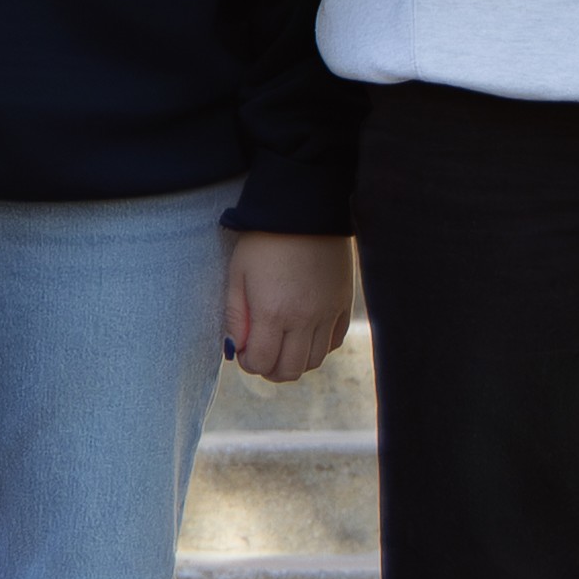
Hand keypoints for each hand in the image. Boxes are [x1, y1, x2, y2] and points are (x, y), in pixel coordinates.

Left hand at [224, 229, 355, 383]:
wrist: (304, 208)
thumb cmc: (263, 240)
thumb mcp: (238, 274)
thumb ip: (235, 316)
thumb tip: (235, 350)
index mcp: (273, 312)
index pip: (261, 362)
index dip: (247, 362)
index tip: (243, 349)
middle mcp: (304, 319)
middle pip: (289, 370)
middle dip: (270, 369)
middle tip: (260, 353)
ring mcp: (328, 313)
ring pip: (313, 361)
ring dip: (294, 361)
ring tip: (281, 344)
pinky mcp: (343, 303)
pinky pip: (333, 342)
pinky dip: (318, 347)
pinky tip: (304, 333)